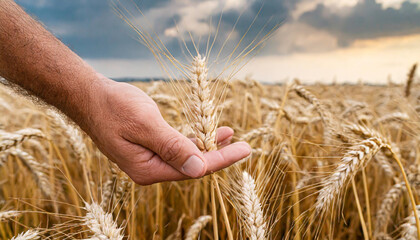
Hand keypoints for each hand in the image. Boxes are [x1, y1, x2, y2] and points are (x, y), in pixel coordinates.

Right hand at [82, 77, 250, 184]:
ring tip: (228, 133)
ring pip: (186, 155)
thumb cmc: (114, 107)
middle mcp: (150, 169)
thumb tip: (199, 168)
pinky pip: (177, 147)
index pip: (194, 168)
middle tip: (244, 145)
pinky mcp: (149, 148)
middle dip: (218, 154)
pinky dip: (193, 138)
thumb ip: (172, 147)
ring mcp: (149, 159)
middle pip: (192, 165)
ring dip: (207, 145)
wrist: (89, 96)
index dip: (222, 159)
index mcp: (148, 169)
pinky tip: (206, 131)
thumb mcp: (145, 125)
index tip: (245, 149)